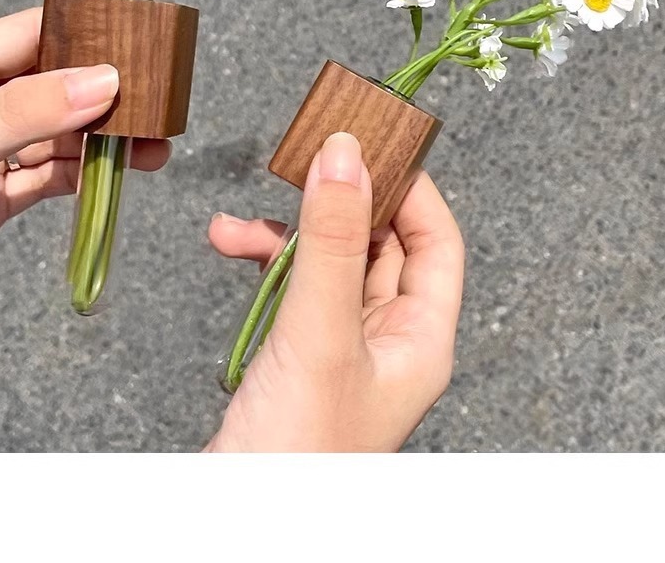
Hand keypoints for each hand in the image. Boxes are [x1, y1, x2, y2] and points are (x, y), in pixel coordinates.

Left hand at [0, 8, 169, 313]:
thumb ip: (22, 114)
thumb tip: (101, 80)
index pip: (29, 35)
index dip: (83, 34)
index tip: (135, 42)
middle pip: (53, 86)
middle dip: (105, 93)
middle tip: (156, 103)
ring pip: (58, 135)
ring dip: (104, 139)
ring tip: (152, 146)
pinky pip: (49, 177)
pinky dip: (84, 177)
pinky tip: (114, 176)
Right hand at [206, 132, 463, 451]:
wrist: (236, 521)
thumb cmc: (294, 454)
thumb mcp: (316, 332)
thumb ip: (329, 240)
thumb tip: (346, 154)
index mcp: (421, 337)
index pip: (435, 239)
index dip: (408, 187)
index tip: (370, 143)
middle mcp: (390, 338)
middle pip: (379, 241)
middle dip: (337, 201)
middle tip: (300, 162)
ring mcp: (344, 345)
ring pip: (328, 260)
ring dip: (285, 233)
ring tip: (239, 225)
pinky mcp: (301, 352)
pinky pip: (293, 286)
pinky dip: (263, 262)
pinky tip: (228, 246)